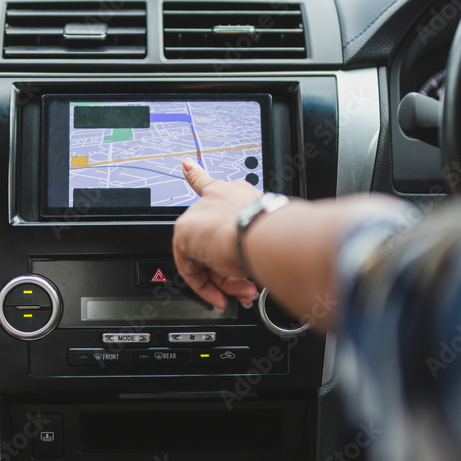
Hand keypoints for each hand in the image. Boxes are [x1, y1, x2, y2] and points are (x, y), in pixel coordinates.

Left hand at [172, 157, 261, 310]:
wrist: (263, 235)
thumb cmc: (274, 234)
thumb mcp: (266, 236)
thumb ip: (254, 247)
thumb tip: (255, 270)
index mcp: (236, 194)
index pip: (210, 183)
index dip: (195, 173)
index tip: (186, 164)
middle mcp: (216, 199)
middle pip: (213, 240)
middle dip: (230, 270)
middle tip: (245, 287)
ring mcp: (199, 214)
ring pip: (205, 256)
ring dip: (226, 282)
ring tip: (242, 293)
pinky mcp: (185, 231)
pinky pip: (190, 267)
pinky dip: (205, 286)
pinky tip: (218, 296)